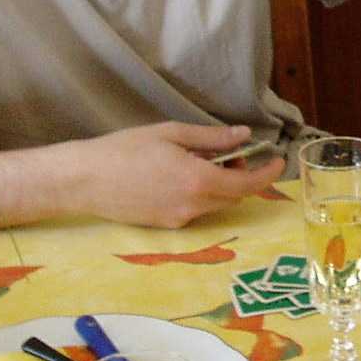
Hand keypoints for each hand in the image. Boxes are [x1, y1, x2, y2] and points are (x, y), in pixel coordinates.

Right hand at [70, 122, 282, 228]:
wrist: (82, 180)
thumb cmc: (124, 149)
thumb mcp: (171, 134)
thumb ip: (211, 138)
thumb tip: (243, 136)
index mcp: (198, 181)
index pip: (247, 185)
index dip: (267, 174)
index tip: (278, 160)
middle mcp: (192, 206)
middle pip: (233, 196)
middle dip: (239, 175)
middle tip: (227, 152)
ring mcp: (178, 220)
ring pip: (215, 204)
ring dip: (219, 185)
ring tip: (201, 161)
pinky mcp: (164, 226)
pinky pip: (195, 210)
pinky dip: (200, 194)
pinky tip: (179, 175)